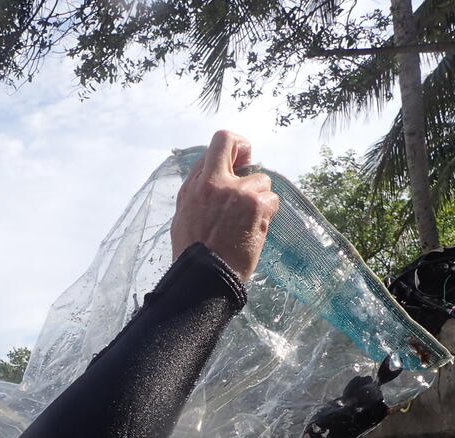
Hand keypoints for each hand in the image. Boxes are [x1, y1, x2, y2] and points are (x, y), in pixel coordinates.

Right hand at [170, 130, 279, 282]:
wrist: (205, 277)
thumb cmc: (194, 255)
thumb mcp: (183, 217)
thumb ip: (198, 193)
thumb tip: (213, 180)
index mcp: (194, 186)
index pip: (215, 147)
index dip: (231, 150)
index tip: (238, 162)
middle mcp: (213, 183)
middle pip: (232, 143)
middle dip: (245, 151)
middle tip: (249, 178)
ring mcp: (236, 191)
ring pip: (261, 180)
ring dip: (259, 199)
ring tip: (248, 223)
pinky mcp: (255, 204)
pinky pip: (271, 199)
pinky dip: (268, 214)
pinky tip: (255, 230)